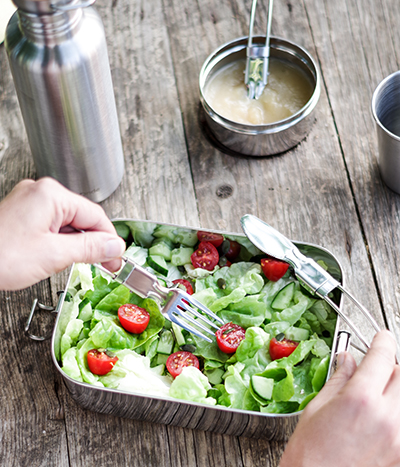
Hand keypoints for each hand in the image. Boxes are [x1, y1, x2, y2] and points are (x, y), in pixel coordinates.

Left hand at [0, 178, 125, 289]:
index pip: (95, 215)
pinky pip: (52, 225)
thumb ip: (90, 248)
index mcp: (50, 195)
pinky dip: (61, 241)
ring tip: (82, 263)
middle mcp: (40, 193)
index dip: (109, 240)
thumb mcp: (53, 255)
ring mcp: (30, 202)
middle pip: (82, 216)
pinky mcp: (22, 214)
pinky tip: (62, 256)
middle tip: (106, 264)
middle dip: (94, 242)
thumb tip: (114, 246)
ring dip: (78, 243)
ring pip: (68, 222)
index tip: (117, 258)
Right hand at [280, 330, 399, 466]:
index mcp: (360, 400)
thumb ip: (339, 380)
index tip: (382, 337)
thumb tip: (347, 360)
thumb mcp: (317, 408)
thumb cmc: (310, 455)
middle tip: (377, 367)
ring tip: (379, 394)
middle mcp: (387, 418)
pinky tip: (381, 416)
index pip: (382, 357)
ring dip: (396, 389)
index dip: (383, 341)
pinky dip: (394, 412)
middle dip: (391, 365)